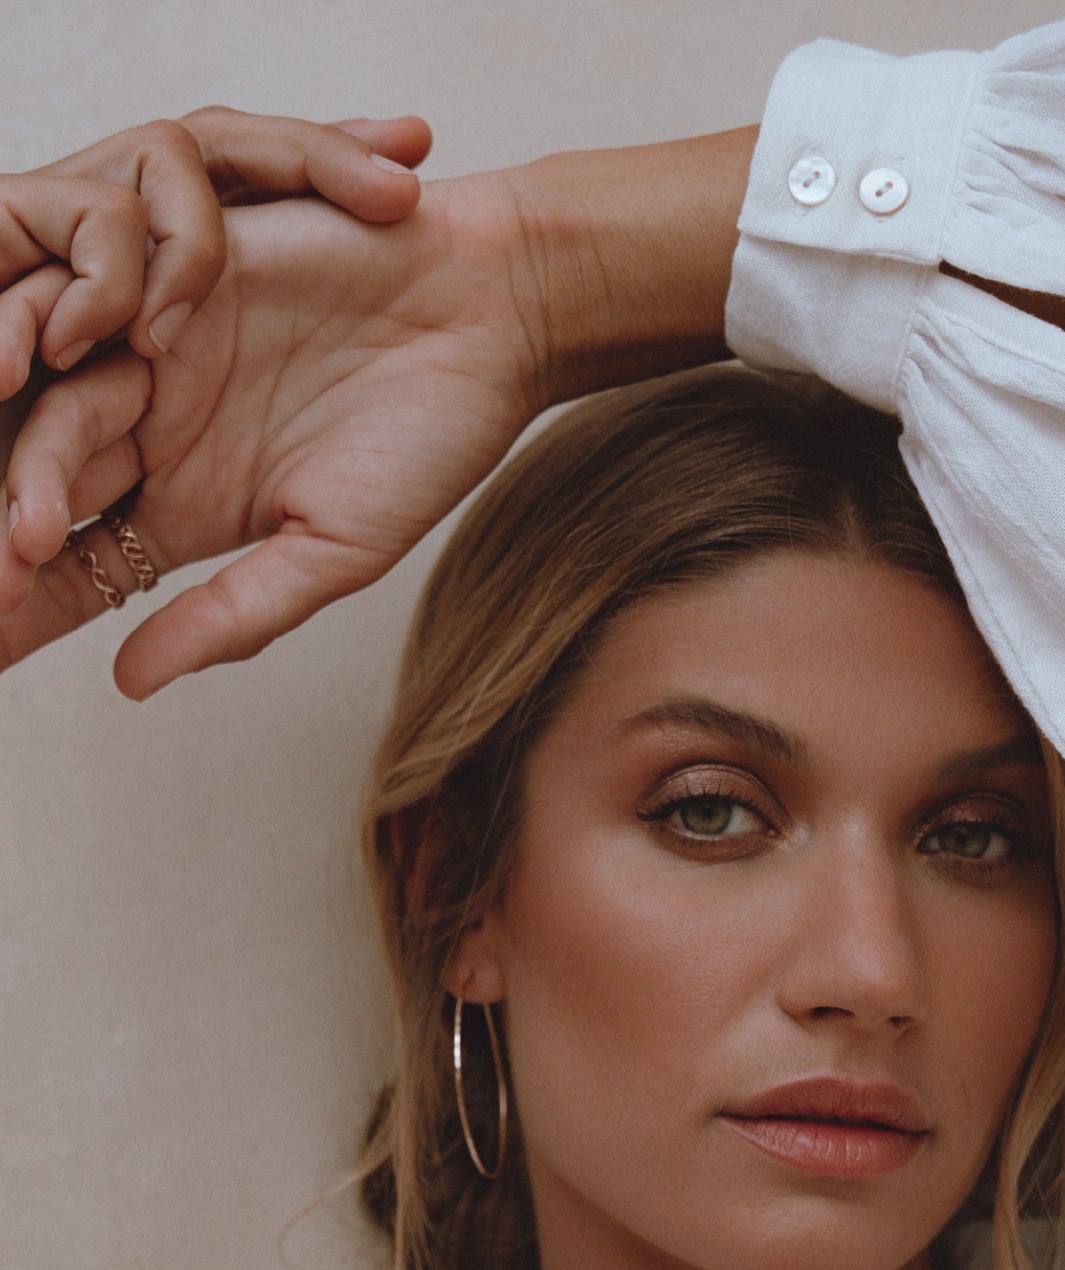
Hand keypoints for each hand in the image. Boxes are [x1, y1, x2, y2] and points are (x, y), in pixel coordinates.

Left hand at [0, 127, 754, 697]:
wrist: (492, 310)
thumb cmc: (430, 439)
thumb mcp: (332, 553)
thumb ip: (231, 616)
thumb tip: (130, 682)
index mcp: (179, 508)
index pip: (78, 569)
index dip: (28, 608)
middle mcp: (151, 430)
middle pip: (43, 487)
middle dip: (9, 534)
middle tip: (1, 577)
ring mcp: (154, 350)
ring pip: (51, 397)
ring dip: (25, 448)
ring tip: (15, 511)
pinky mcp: (171, 268)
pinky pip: (92, 294)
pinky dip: (60, 326)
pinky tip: (46, 363)